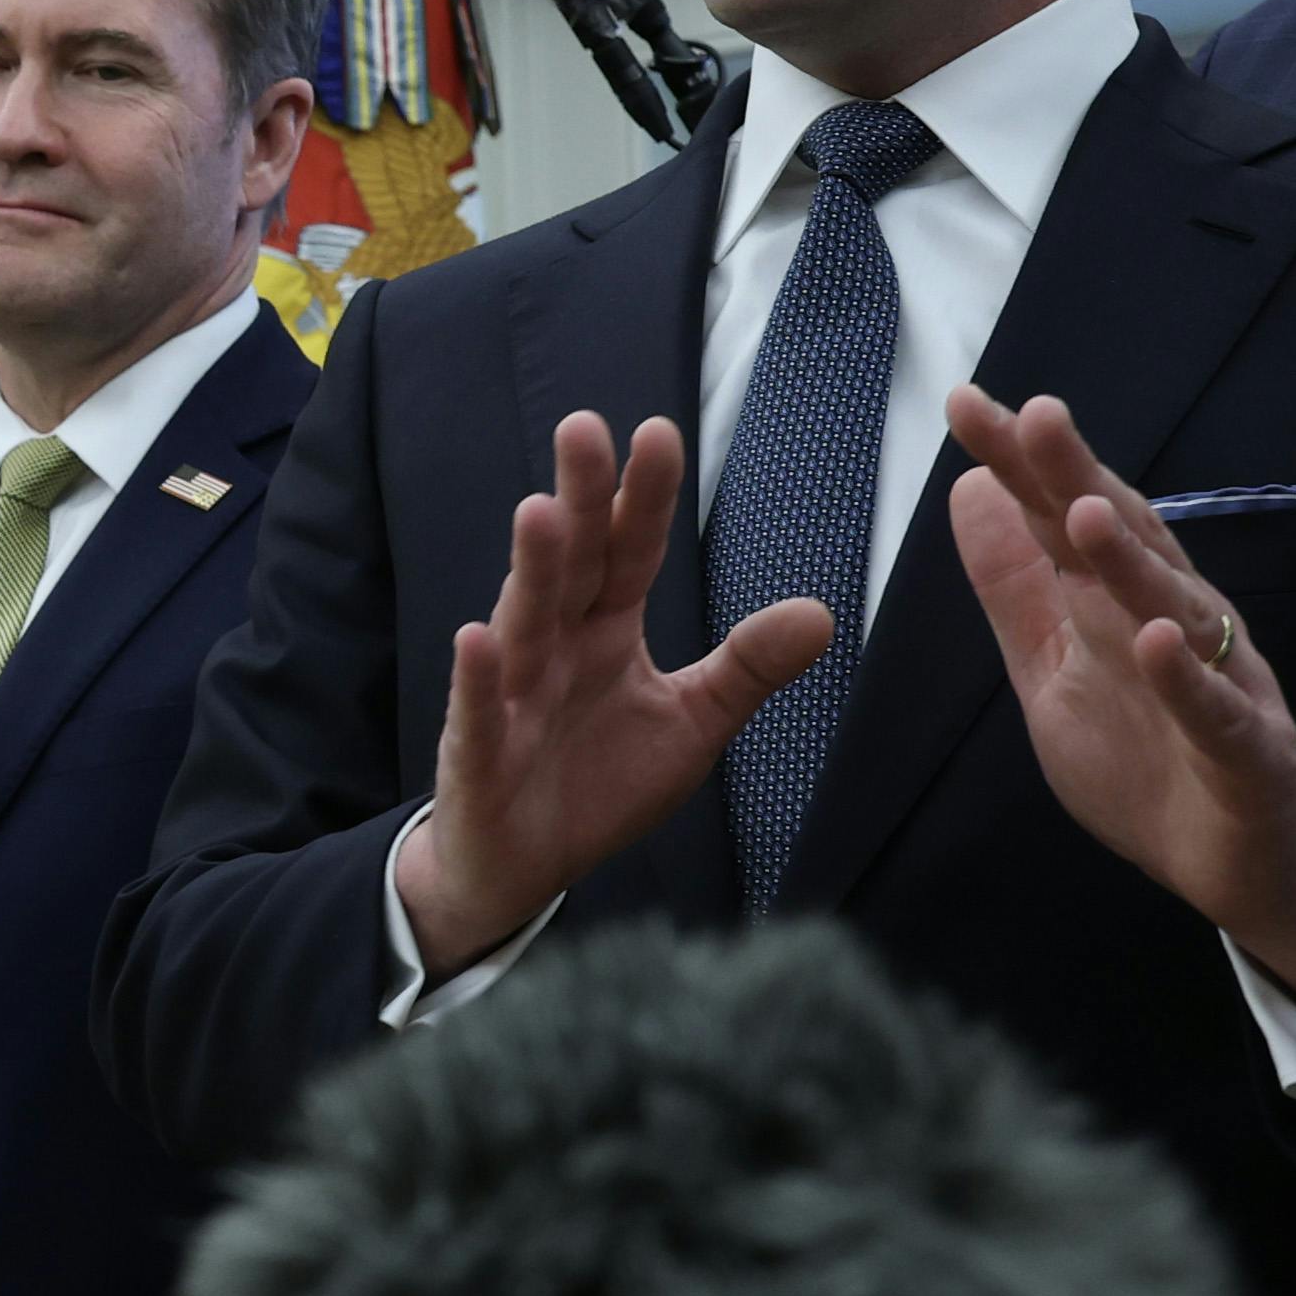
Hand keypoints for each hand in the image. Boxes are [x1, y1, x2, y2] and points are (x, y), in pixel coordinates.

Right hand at [392, 413, 831, 976]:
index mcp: (604, 631)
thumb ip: (745, 668)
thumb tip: (820, 613)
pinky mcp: (479, 756)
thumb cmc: (596, 785)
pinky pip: (480, 713)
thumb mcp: (691, 724)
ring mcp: (510, 696)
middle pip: (571, 564)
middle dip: (579, 500)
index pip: (628, 552)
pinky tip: (475, 638)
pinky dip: (476, 678)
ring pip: (523, 622)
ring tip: (539, 511)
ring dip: (530, 569)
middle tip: (584, 429)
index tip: (656, 434)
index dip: (642, 498)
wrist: (516, 866)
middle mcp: (554, 648)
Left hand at [943, 386, 1295, 1003]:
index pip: (1065, 519)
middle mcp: (1175, 623)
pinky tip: (1159, 642)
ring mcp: (1218, 681)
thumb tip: (972, 490)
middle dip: (1080, 479)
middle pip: (1125, 541)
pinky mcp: (1245, 752)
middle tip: (1036, 415)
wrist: (1243, 865)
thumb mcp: (1054, 669)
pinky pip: (1215, 711)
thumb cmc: (1149, 757)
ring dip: (1131, 563)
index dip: (1022, 464)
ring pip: (1174, 611)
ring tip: (1086, 511)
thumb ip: (1016, 586)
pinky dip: (1187, 678)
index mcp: (1119, 603)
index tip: (968, 404)